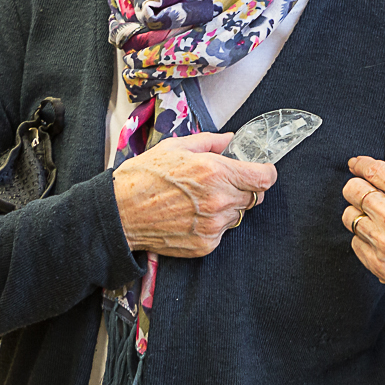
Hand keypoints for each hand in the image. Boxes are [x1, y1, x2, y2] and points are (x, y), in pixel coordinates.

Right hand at [112, 132, 276, 257]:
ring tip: (197, 200)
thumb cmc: (143, 177)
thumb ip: (210, 142)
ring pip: (237, 215)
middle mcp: (218, 201)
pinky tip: (190, 215)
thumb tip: (230, 140)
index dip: (264, 172)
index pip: (264, 178)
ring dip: (226, 207)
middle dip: (242, 188)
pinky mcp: (205, 244)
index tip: (258, 170)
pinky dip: (212, 224)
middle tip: (218, 183)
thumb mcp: (175, 147)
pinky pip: (222, 232)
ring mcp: (212, 226)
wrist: (120, 213)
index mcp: (215, 172)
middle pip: (254, 197)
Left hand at [341, 156, 384, 318]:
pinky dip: (365, 238)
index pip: (372, 171)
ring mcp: (384, 243)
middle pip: (352, 191)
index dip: (360, 164)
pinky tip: (382, 238)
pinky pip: (356, 242)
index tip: (356, 164)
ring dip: (360, 213)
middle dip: (356, 187)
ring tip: (375, 217)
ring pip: (349, 217)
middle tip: (363, 189)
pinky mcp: (379, 265)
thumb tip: (373, 176)